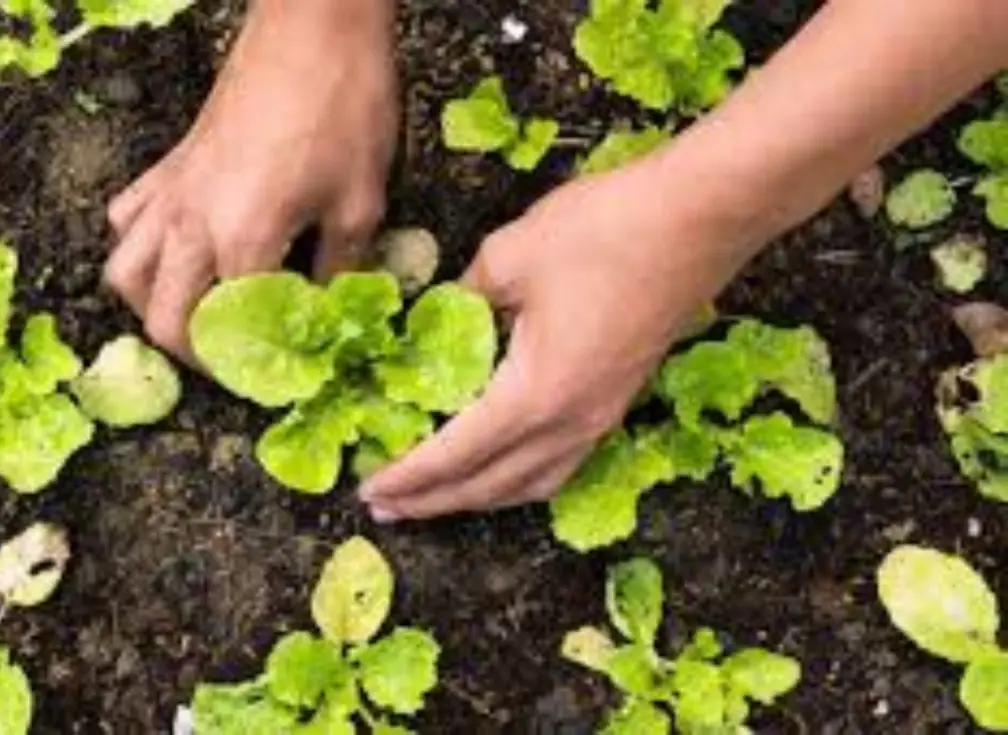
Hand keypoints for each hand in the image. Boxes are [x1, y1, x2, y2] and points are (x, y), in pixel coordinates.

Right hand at [104, 0, 397, 362]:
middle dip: (194, 355)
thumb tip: (333, 313)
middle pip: (162, 318)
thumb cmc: (344, 107)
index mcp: (242, 241)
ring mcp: (172, 193)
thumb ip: (342, 270)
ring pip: (125, 273)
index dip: (253, 369)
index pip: (231, 333)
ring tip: (194, 317)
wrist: (312, 26)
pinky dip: (139, 247)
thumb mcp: (361, 201)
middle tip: (234, 362)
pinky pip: (128, 218)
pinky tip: (175, 251)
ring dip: (152, 307)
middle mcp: (192, 224)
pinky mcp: (169, 164)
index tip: (277, 381)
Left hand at [359, 163, 755, 520]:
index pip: (456, 454)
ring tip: (436, 499)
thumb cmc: (606, 231)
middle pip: (492, 485)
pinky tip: (503, 467)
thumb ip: (464, 298)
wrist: (702, 216)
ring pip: (532, 484)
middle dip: (435, 501)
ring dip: (479, 497)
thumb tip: (442, 318)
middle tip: (387, 507)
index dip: (409, 475)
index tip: (370, 489)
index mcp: (536, 395)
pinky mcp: (619, 399)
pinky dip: (519, 479)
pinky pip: (560, 463)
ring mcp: (602, 416)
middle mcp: (571, 422)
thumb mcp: (510, 256)